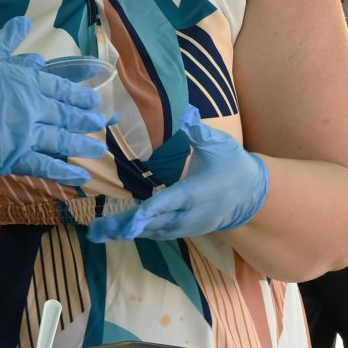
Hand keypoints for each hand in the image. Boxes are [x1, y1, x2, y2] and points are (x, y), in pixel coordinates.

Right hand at [0, 16, 107, 187]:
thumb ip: (3, 43)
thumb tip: (23, 23)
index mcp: (22, 78)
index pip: (57, 85)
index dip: (77, 91)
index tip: (93, 96)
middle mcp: (30, 105)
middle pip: (64, 111)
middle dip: (85, 116)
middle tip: (103, 121)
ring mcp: (25, 133)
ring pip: (61, 138)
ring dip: (82, 142)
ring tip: (98, 147)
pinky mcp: (14, 158)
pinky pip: (46, 166)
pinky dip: (65, 172)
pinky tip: (82, 176)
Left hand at [86, 107, 267, 242]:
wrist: (252, 195)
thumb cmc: (234, 165)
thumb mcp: (220, 144)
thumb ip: (200, 131)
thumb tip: (185, 113)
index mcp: (194, 192)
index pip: (167, 203)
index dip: (146, 213)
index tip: (127, 220)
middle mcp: (188, 214)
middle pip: (153, 224)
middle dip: (124, 227)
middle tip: (95, 230)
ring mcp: (187, 225)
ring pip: (154, 232)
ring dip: (127, 232)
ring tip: (98, 231)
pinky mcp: (186, 230)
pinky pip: (159, 234)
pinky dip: (140, 233)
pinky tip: (119, 230)